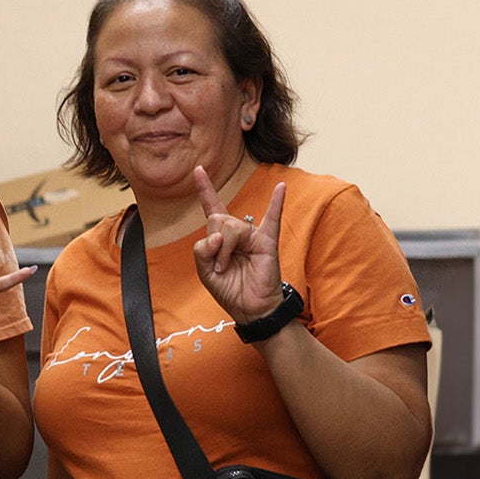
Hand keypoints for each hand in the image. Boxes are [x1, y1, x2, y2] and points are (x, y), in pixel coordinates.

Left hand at [188, 165, 285, 322]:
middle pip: (217, 219)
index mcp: (220, 237)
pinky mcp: (267, 242)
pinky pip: (272, 219)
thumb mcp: (204, 271)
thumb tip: (216, 236)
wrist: (251, 308)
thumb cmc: (230, 290)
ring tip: (229, 266)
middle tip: (220, 264)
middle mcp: (236, 232)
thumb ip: (202, 251)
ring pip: (231, 227)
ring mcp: (252, 235)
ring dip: (225, 250)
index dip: (205, 189)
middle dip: (214, 243)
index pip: (211, 207)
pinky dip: (277, 202)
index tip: (198, 170)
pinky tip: (281, 187)